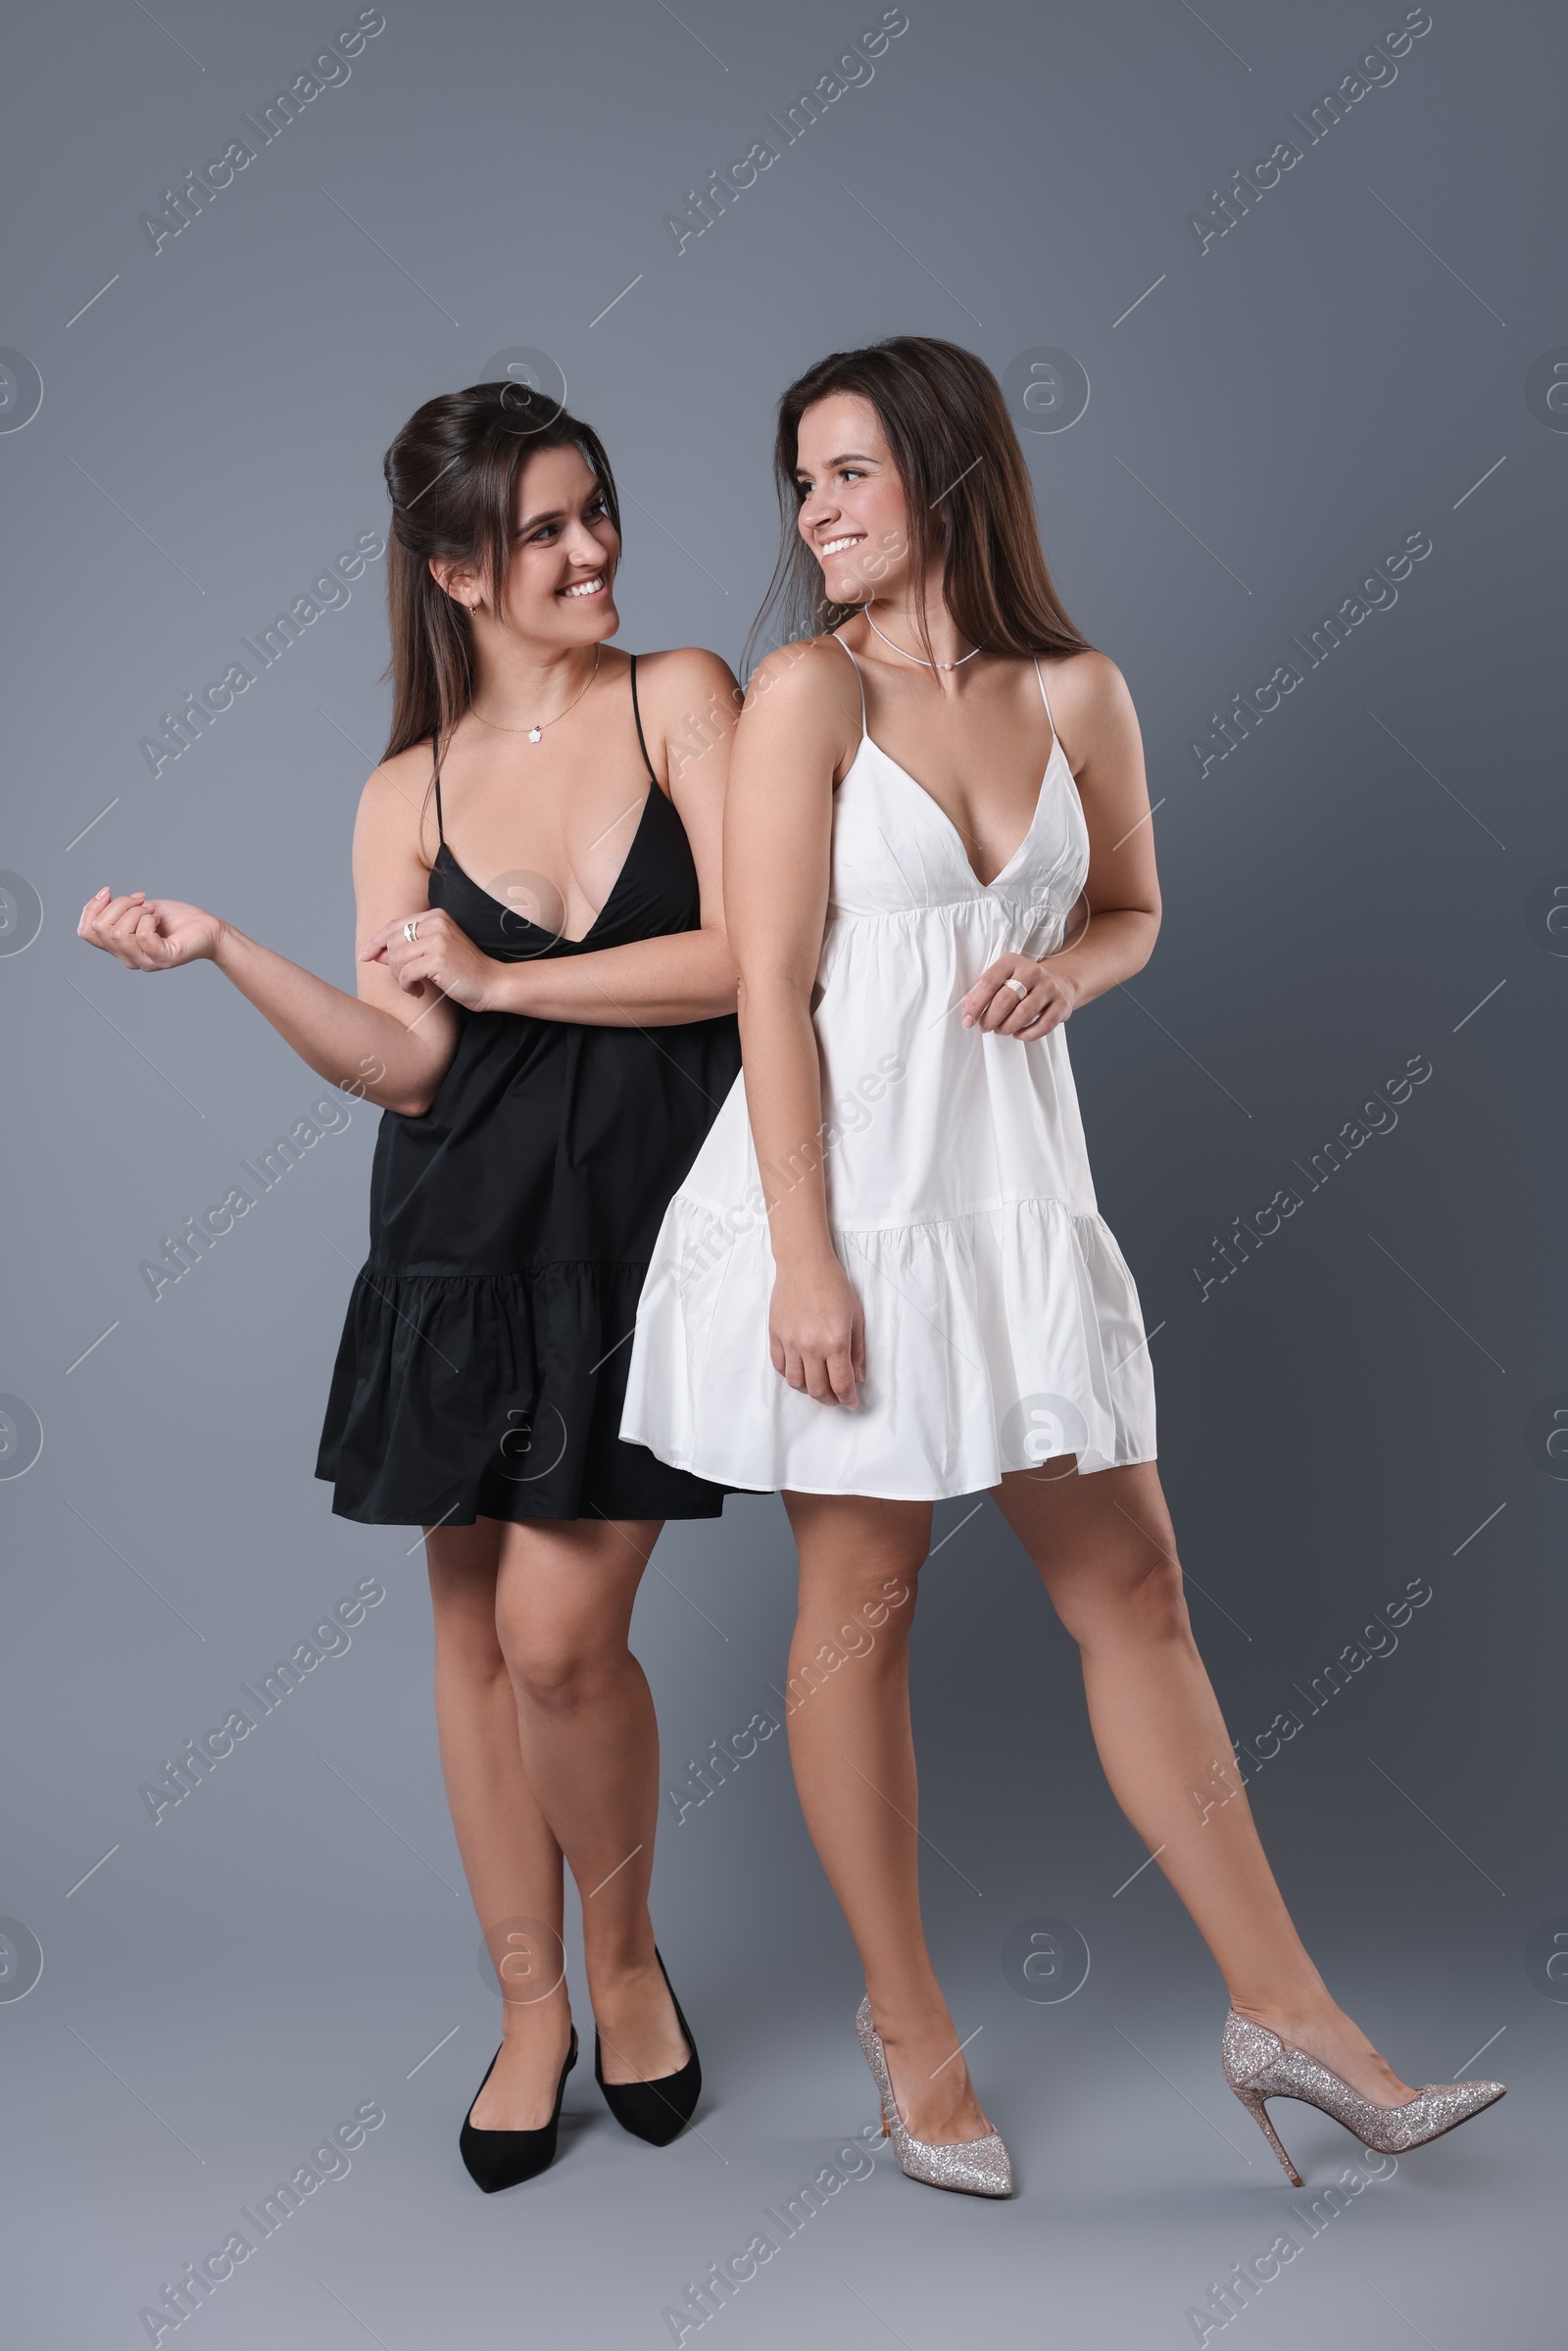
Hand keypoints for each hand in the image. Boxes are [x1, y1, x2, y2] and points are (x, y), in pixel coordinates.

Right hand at [77, 888, 222, 969]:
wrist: (208, 929)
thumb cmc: (176, 919)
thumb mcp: (139, 908)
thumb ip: (117, 909)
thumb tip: (102, 896)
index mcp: (119, 948)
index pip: (85, 932)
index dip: (91, 907)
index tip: (109, 891)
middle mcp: (128, 958)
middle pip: (101, 928)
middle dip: (120, 904)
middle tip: (142, 901)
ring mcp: (145, 961)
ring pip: (119, 932)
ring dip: (136, 911)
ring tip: (152, 911)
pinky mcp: (163, 958)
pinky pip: (142, 936)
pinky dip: (148, 919)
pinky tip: (158, 918)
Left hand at [360, 907, 500, 1011]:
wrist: (492, 983)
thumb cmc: (464, 971)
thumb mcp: (434, 953)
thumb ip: (407, 949)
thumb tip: (377, 953)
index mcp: (436, 916)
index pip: (394, 925)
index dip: (376, 941)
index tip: (365, 956)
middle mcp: (436, 922)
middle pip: (392, 942)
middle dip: (391, 965)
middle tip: (406, 980)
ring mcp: (438, 939)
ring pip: (395, 958)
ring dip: (399, 977)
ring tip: (414, 986)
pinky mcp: (438, 959)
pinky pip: (404, 973)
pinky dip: (407, 986)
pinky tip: (418, 991)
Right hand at [769, 1252, 864, 1407]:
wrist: (804, 1264)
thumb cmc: (834, 1286)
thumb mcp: (856, 1318)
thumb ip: (857, 1351)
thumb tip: (858, 1377)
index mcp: (835, 1342)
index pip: (841, 1384)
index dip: (848, 1399)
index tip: (852, 1403)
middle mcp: (811, 1347)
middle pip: (818, 1390)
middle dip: (830, 1399)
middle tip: (837, 1398)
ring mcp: (790, 1342)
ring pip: (796, 1383)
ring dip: (809, 1390)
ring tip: (818, 1385)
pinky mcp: (775, 1335)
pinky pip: (780, 1366)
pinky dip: (791, 1375)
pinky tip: (801, 1371)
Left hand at [960, 952, 1076, 1041]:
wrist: (1060, 980)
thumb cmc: (1022, 982)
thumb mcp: (1002, 977)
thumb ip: (983, 990)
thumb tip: (965, 1007)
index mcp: (1012, 961)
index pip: (989, 982)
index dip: (975, 1004)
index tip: (967, 1021)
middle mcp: (1032, 971)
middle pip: (1005, 1000)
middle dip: (990, 1019)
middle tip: (984, 1028)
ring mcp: (1049, 987)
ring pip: (1023, 1014)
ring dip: (1006, 1027)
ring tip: (999, 1030)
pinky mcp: (1062, 1004)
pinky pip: (1043, 1025)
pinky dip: (1027, 1034)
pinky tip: (1018, 1034)